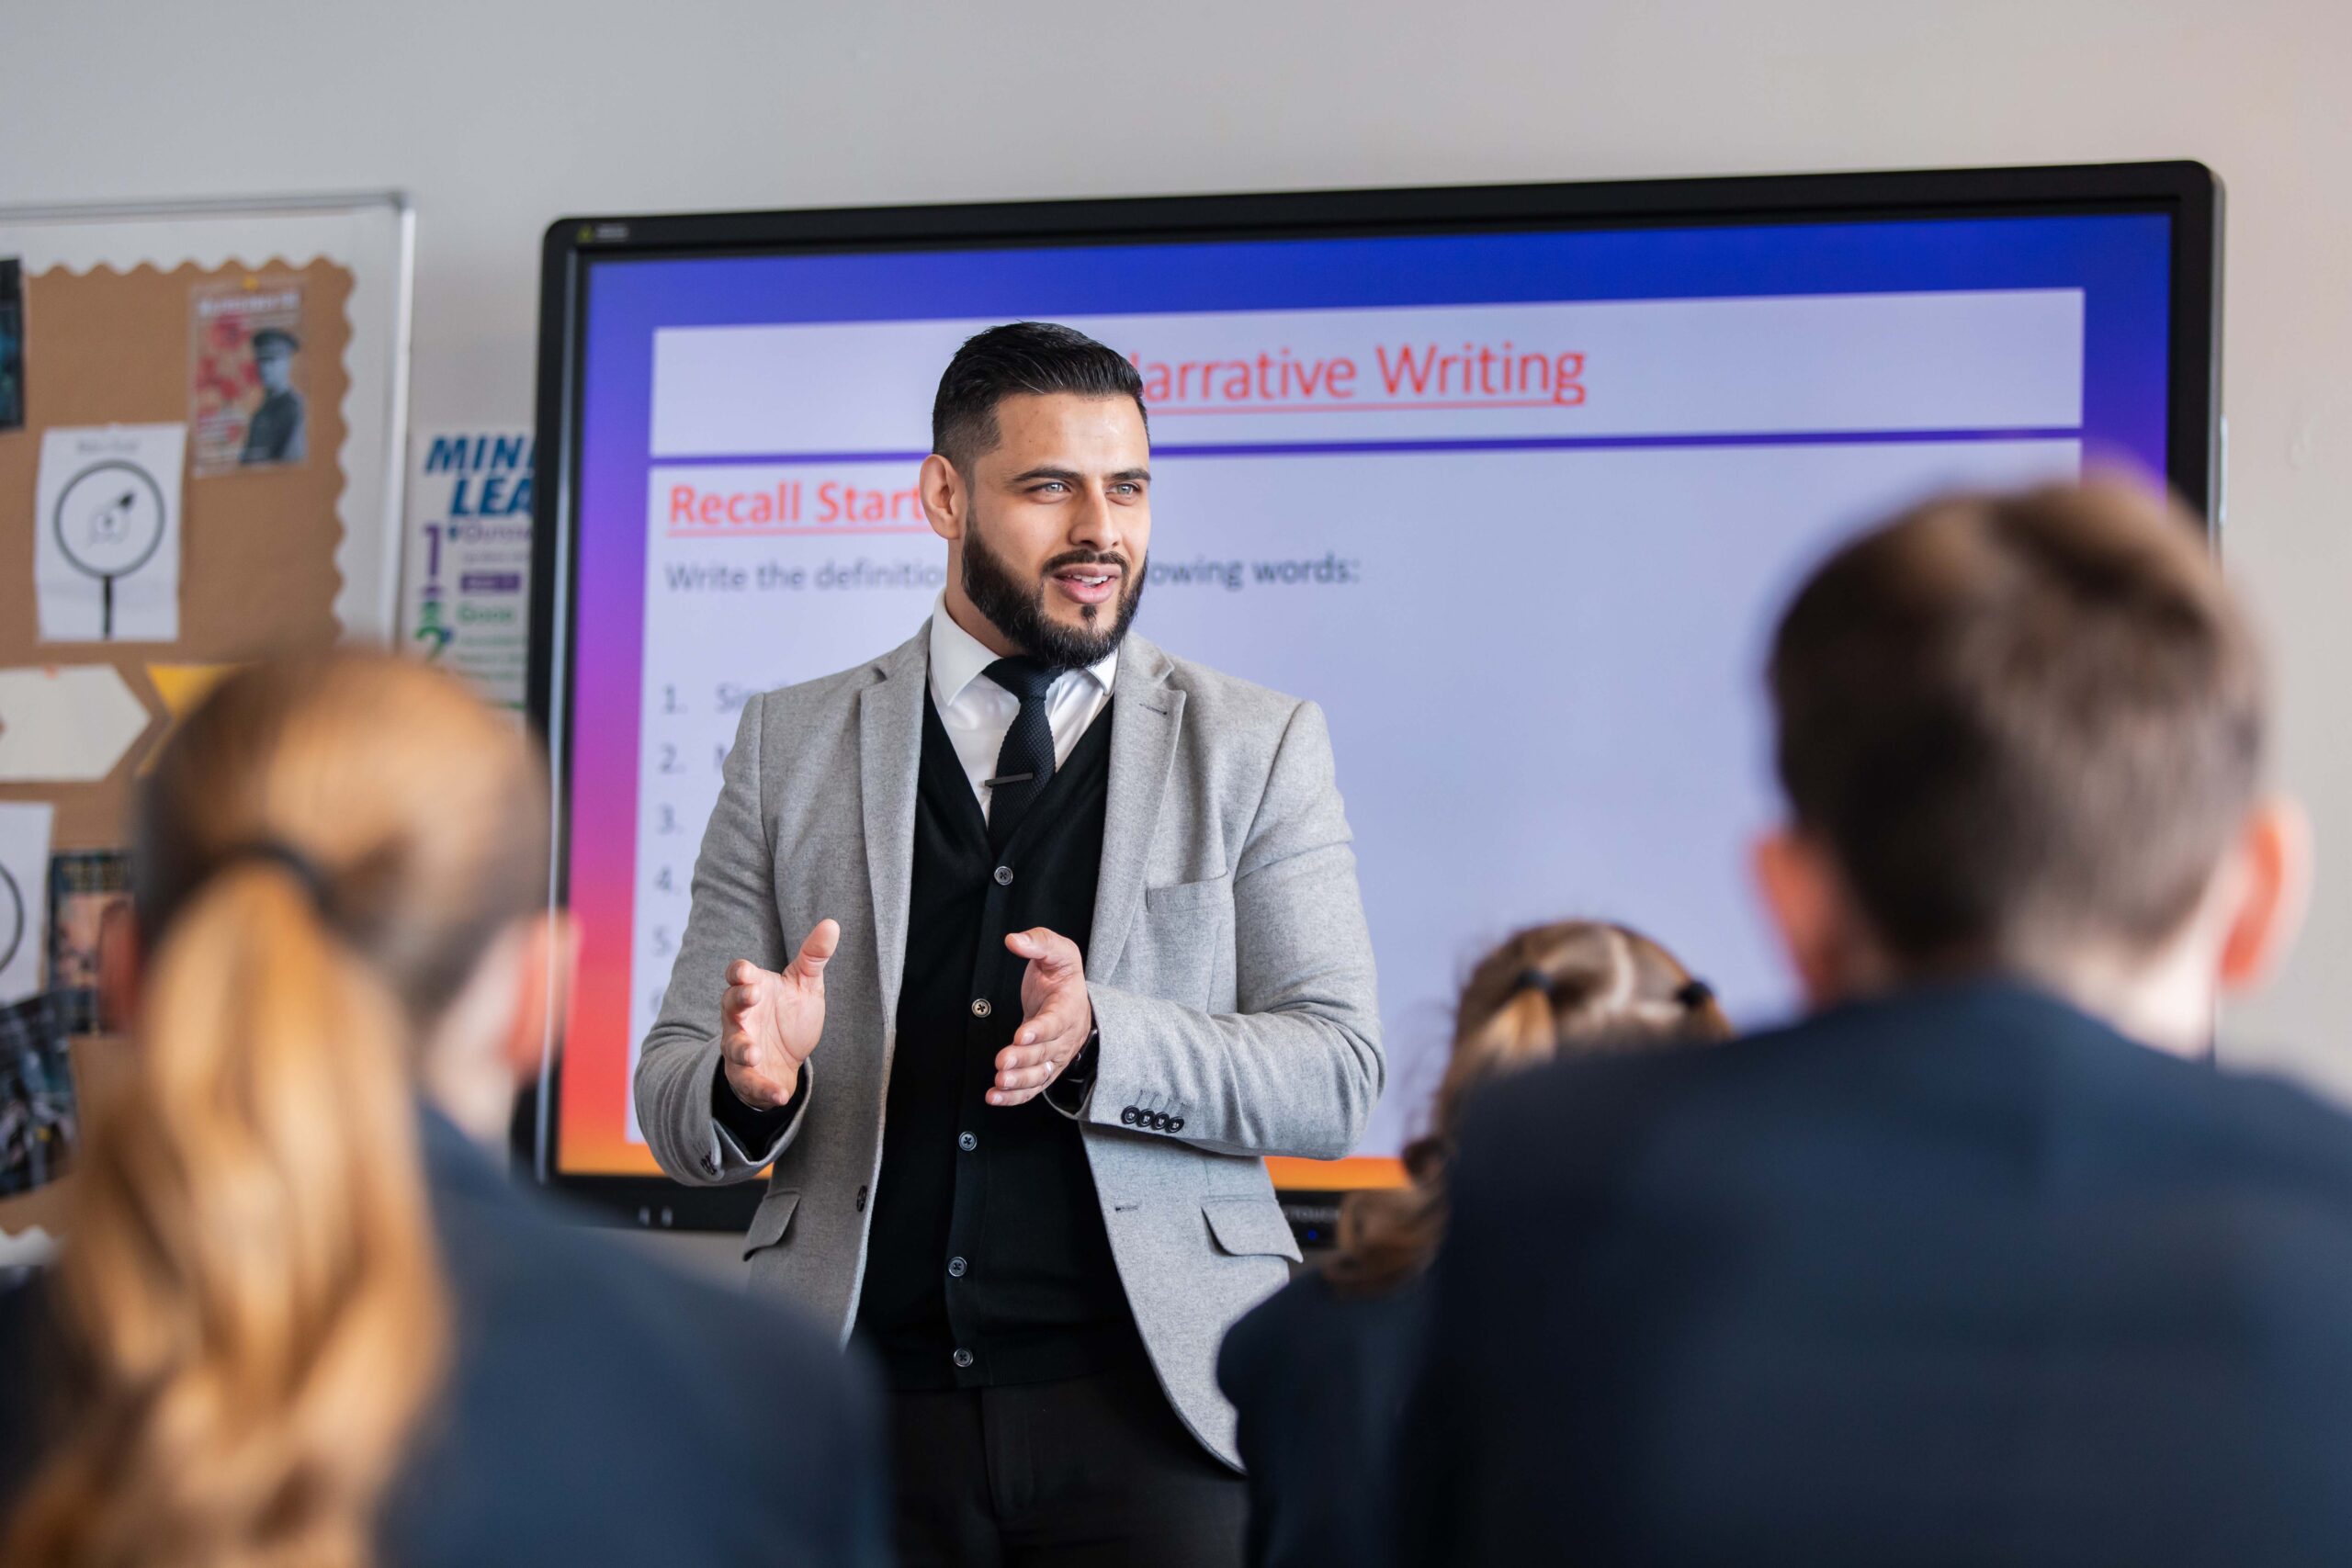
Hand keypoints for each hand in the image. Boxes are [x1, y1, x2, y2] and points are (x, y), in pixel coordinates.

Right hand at [720, 919, 838, 1108]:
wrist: (788, 1061)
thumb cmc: (790, 1016)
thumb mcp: (806, 985)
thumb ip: (813, 957)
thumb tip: (832, 923)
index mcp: (753, 990)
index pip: (738, 976)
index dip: (739, 973)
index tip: (746, 972)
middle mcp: (740, 1018)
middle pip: (731, 1006)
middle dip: (738, 1001)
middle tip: (751, 996)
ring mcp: (740, 1047)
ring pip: (733, 1047)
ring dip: (742, 1049)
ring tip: (754, 1052)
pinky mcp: (746, 1077)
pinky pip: (750, 1084)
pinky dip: (763, 1089)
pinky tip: (779, 1095)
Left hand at [991, 927, 1093, 1106]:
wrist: (1075, 1002)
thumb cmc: (1063, 978)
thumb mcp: (1058, 952)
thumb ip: (1038, 942)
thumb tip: (1014, 940)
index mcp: (1068, 1007)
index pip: (1055, 1022)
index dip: (1039, 1030)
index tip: (1021, 1034)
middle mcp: (1064, 1037)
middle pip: (1044, 1052)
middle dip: (1023, 1059)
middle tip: (1002, 1062)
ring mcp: (1055, 1057)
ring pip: (1039, 1075)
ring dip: (1018, 1082)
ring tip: (998, 1083)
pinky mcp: (1044, 1071)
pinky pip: (1032, 1088)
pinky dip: (1014, 1097)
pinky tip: (994, 1097)